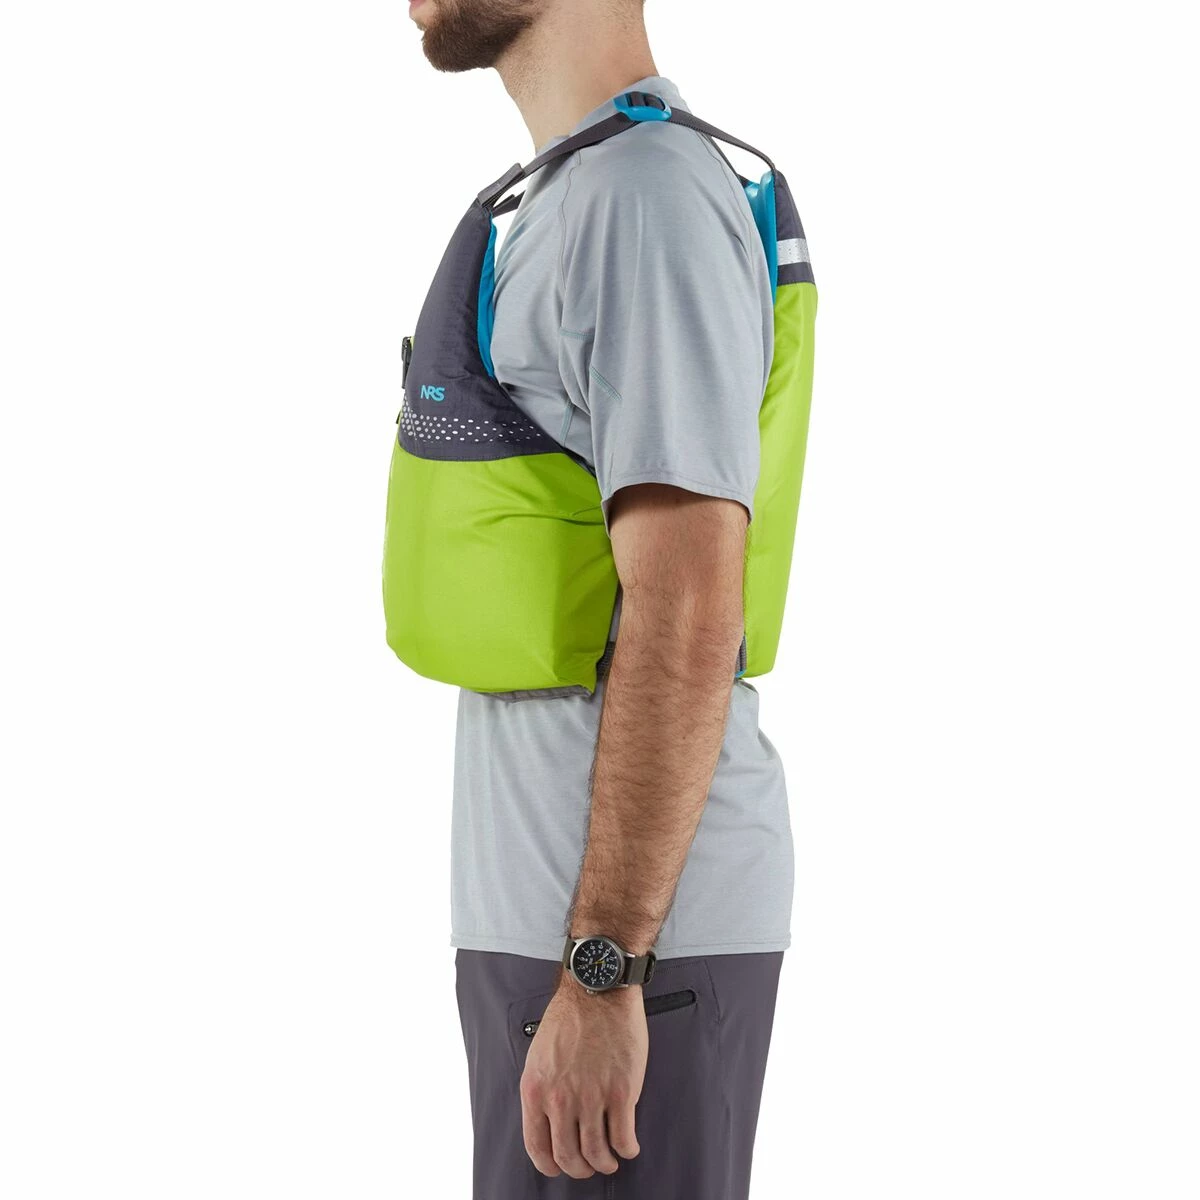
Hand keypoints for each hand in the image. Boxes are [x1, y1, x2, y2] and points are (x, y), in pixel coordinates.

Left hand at [519, 978, 647, 1177]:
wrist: (599, 991)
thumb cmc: (571, 1017)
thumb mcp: (540, 1055)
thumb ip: (543, 1089)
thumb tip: (549, 1120)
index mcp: (536, 1089)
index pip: (537, 1147)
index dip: (551, 1165)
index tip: (560, 1166)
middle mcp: (561, 1099)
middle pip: (569, 1157)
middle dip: (580, 1168)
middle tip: (589, 1165)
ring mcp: (592, 1097)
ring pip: (597, 1153)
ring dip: (605, 1163)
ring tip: (610, 1159)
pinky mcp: (621, 1092)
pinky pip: (623, 1138)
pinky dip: (627, 1149)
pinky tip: (628, 1146)